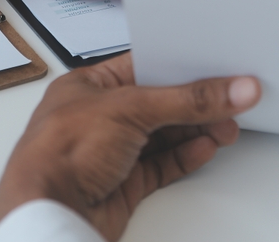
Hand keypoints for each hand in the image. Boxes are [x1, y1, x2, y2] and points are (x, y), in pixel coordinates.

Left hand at [0, 53, 261, 241]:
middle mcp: (98, 116)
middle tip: (231, 98)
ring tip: (226, 125)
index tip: (216, 67)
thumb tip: (230, 89)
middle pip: (158, 103)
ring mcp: (110, 152)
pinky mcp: (122, 183)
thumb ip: (187, 100)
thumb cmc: (59, 154)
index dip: (180, 66)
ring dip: (196, 130)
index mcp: (88, 85)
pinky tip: (205, 148)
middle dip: (195, 103)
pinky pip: (161, 165)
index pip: (144, 67)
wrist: (47, 212)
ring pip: (163, 135)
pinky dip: (185, 157)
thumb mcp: (130, 109)